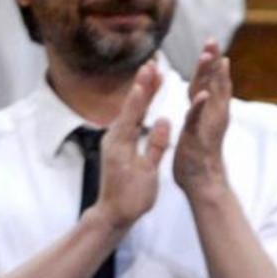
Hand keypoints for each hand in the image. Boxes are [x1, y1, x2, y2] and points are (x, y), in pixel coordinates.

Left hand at [94, 61, 169, 231]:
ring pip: (130, 111)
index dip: (143, 89)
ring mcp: (115, 140)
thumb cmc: (131, 197)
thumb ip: (155, 145)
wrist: (113, 213)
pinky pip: (130, 120)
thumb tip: (163, 120)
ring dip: (141, 93)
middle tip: (152, 64)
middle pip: (130, 105)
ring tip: (151, 75)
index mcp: (121, 142)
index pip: (134, 110)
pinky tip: (145, 100)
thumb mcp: (146, 173)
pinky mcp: (118, 145)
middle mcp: (114, 137)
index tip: (150, 71)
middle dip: (142, 84)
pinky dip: (139, 107)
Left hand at [172, 41, 232, 201]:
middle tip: (213, 40)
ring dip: (212, 76)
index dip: (208, 65)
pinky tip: (203, 93)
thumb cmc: (197, 159)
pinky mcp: (199, 138)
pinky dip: (201, 105)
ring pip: (210, 96)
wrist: (202, 184)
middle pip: (214, 83)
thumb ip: (199, 110)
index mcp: (207, 112)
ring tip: (214, 57)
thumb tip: (201, 97)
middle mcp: (212, 116)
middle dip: (214, 61)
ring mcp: (208, 126)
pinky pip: (198, 119)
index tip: (210, 46)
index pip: (207, 83)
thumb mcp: (197, 128)